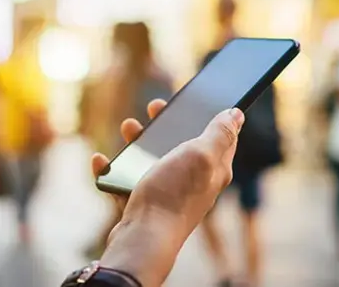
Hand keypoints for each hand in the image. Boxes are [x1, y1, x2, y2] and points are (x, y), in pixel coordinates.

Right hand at [90, 101, 243, 286]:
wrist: (143, 239)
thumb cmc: (173, 195)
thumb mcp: (201, 155)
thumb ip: (220, 134)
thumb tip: (237, 114)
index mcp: (212, 170)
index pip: (220, 139)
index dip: (210, 116)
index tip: (195, 99)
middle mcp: (193, 183)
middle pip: (182, 146)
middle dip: (167, 124)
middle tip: (155, 107)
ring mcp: (167, 195)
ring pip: (152, 161)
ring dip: (138, 142)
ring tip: (127, 126)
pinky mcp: (143, 206)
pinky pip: (126, 183)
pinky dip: (112, 171)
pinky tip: (101, 161)